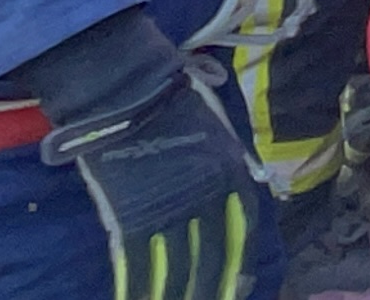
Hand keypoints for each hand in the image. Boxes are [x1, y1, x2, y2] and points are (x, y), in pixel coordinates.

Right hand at [39, 61, 266, 299]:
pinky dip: (137, 288)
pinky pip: (138, 265)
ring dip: (174, 296)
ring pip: (177, 269)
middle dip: (210, 290)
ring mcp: (168, 210)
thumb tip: (241, 186)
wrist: (126, 90)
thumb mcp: (216, 130)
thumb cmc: (170, 101)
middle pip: (213, 258)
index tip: (238, 289)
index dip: (240, 265)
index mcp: (230, 174)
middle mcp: (206, 198)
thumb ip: (226, 163)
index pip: (243, 230)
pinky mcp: (131, 217)